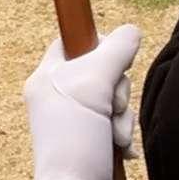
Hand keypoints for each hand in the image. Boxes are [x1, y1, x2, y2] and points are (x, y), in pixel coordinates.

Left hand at [25, 24, 141, 179]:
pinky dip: (123, 134)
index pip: (73, 41)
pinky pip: (118, 124)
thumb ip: (115, 51)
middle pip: (103, 70)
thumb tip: (132, 31)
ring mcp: (76, 121)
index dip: (98, 45)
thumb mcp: (93, 84)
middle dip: (117, 90)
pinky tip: (121, 148)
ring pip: (114, 98)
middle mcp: (59, 96)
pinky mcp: (92, 142)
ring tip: (113, 135)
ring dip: (122, 117)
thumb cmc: (74, 142)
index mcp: (46, 77)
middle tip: (109, 107)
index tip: (110, 59)